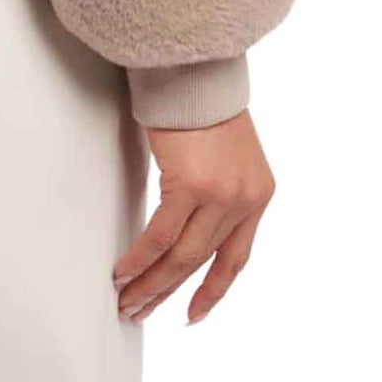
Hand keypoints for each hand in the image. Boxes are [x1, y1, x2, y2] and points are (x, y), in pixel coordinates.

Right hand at [112, 110, 274, 325]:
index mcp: (258, 195)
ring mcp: (221, 196)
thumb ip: (217, 188)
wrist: (197, 68)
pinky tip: (122, 272)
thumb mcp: (225, 152)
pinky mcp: (192, 187)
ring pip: (181, 258)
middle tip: (141, 311)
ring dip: (151, 284)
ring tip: (127, 302)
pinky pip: (160, 236)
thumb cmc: (202, 100)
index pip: (236, 258)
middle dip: (168, 292)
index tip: (193, 314)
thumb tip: (186, 217)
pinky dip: (139, 259)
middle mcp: (245, 201)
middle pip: (202, 262)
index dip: (213, 290)